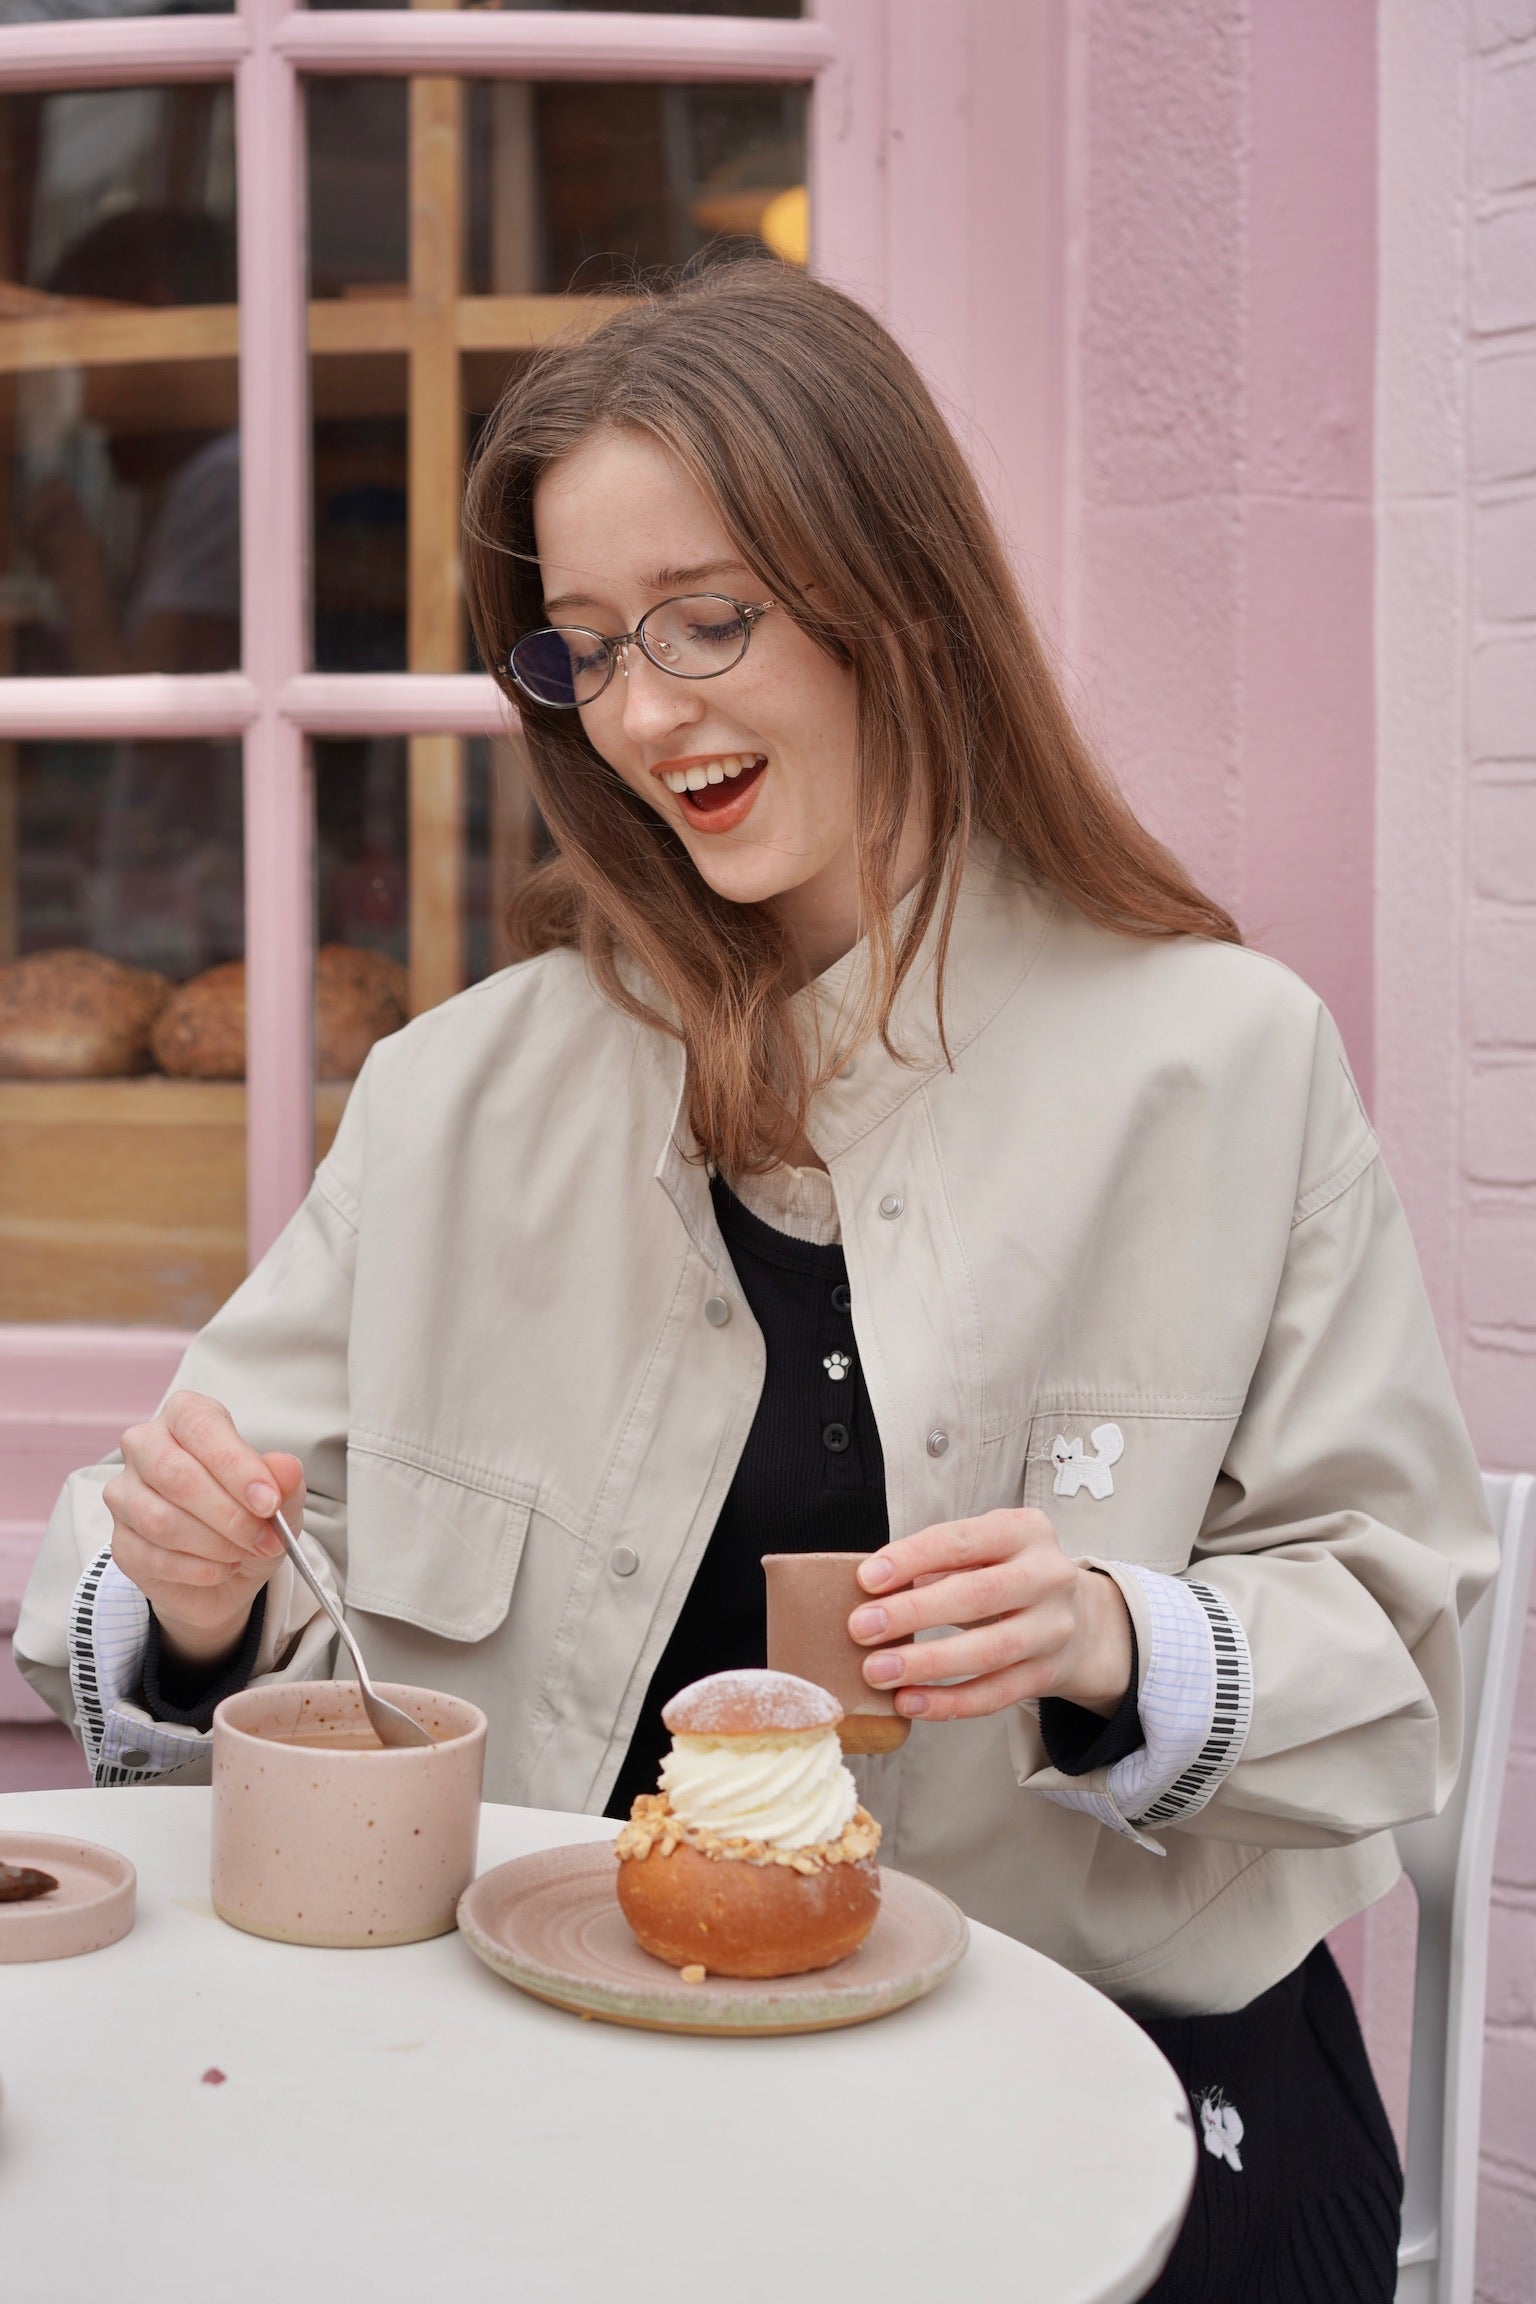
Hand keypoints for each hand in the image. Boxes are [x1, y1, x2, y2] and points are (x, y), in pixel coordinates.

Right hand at [105, 1391, 302, 1668]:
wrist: (228, 1572)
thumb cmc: (249, 1515)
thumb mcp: (280, 1499)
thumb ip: (285, 1481)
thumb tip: (286, 1467)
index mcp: (185, 1416)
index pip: (201, 1427)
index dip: (236, 1466)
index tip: (268, 1502)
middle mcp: (145, 1446)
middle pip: (174, 1474)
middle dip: (227, 1513)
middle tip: (264, 1538)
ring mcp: (124, 1494)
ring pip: (160, 1520)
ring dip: (214, 1545)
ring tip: (244, 1553)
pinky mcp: (120, 1542)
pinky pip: (153, 1557)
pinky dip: (198, 1570)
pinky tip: (221, 1569)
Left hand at [847, 1508, 1133, 1722]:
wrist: (1081, 1620)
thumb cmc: (1009, 1576)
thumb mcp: (984, 1552)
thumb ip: (936, 1564)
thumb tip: (872, 1589)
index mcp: (1025, 1531)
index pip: (962, 1540)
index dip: (912, 1558)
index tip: (867, 1578)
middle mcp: (1048, 1576)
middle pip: (978, 1595)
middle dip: (914, 1613)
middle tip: (861, 1628)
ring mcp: (1054, 1628)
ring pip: (990, 1650)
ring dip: (928, 1663)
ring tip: (877, 1672)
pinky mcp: (1050, 1673)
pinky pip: (997, 1694)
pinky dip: (950, 1702)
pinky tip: (910, 1701)